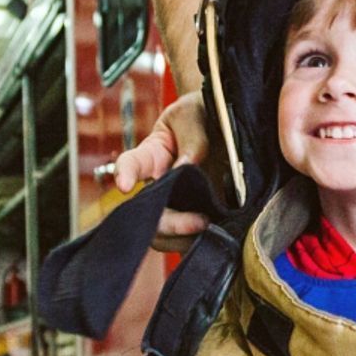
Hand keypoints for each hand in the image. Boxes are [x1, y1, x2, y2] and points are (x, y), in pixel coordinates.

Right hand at [113, 92, 210, 251]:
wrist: (231, 122)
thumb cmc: (205, 112)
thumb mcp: (197, 115)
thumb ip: (193, 138)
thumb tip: (186, 167)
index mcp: (153, 155)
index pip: (130, 164)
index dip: (124, 174)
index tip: (125, 185)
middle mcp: (160, 185)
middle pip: (147, 213)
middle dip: (167, 223)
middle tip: (199, 221)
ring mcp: (179, 203)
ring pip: (165, 234)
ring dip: (185, 238)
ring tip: (213, 229)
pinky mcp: (201, 216)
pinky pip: (192, 240)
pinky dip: (203, 243)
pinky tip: (222, 237)